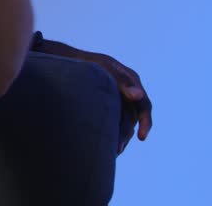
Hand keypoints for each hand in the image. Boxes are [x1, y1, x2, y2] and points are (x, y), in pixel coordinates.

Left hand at [38, 38, 152, 152]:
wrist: (66, 59)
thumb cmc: (85, 62)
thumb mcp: (103, 68)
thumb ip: (121, 82)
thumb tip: (138, 96)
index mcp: (131, 80)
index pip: (144, 105)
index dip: (146, 122)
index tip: (142, 138)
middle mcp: (128, 90)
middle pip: (134, 117)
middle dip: (127, 134)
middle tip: (116, 149)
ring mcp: (119, 97)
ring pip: (125, 121)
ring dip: (120, 136)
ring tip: (111, 152)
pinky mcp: (109, 104)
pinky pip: (115, 120)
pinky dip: (112, 132)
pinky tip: (106, 145)